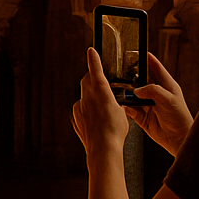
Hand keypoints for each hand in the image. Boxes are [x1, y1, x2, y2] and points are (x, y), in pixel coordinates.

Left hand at [73, 48, 129, 162]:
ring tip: (103, 109)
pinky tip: (97, 120)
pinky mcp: (76, 118)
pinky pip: (81, 110)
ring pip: (84, 96)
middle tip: (101, 81)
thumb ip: (115, 102)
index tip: (91, 50)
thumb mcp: (122, 112)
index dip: (94, 59)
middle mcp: (87, 97)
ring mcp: (80, 108)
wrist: (102, 149)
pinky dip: (88, 111)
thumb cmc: (115, 131)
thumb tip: (113, 101)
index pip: (96, 70)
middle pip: (87, 81)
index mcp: (101, 92)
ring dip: (92, 97)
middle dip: (92, 78)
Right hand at [125, 53, 193, 155]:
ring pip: (134, 97)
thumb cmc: (179, 117)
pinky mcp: (143, 117)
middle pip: (141, 82)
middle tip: (121, 73)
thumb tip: (136, 90)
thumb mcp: (168, 98)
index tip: (140, 52)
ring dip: (127, 95)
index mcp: (167, 86)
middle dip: (131, 78)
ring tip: (118, 91)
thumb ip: (152, 90)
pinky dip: (126, 108)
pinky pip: (131, 110)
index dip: (149, 60)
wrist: (178, 139)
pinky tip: (122, 105)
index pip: (157, 69)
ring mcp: (149, 106)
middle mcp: (157, 95)